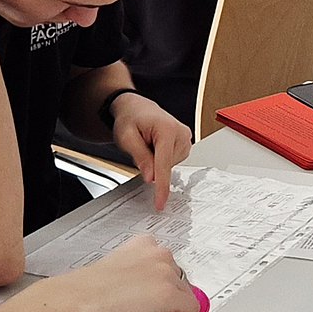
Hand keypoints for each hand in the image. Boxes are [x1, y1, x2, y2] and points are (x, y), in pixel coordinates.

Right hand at [54, 234, 199, 311]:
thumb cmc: (82, 291)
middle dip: (166, 301)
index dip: (159, 287)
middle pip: (178, 281)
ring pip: (185, 296)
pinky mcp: (170, 295)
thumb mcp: (111, 271)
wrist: (73, 301)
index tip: (150, 300)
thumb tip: (135, 293)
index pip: (165, 266)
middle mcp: (158, 253)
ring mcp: (166, 273)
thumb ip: (129, 274)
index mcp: (142, 244)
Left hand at [110, 95, 192, 209]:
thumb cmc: (130, 118)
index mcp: (167, 129)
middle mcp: (181, 133)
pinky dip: (162, 159)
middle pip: (167, 166)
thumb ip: (140, 157)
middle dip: (151, 165)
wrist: (136, 109)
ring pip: (170, 166)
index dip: (161, 187)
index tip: (160, 203)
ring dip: (156, 161)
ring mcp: (185, 138)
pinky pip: (172, 162)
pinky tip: (155, 146)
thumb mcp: (126, 137)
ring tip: (148, 143)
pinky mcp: (186, 143)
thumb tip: (151, 177)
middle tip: (140, 146)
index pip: (164, 164)